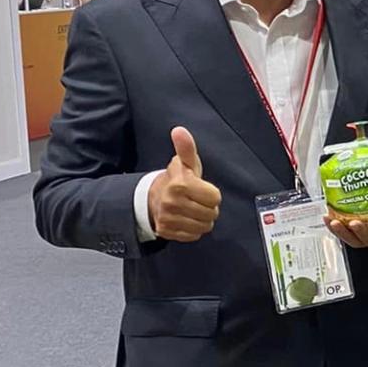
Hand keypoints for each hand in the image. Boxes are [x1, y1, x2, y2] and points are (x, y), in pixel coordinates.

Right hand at [150, 126, 221, 242]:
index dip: (211, 194)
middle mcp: (173, 203)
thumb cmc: (176, 180)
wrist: (151, 198)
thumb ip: (186, 148)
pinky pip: (194, 236)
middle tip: (197, 200)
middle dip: (208, 207)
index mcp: (181, 184)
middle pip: (212, 214)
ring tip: (192, 210)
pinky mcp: (167, 232)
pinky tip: (186, 219)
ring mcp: (169, 219)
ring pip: (205, 226)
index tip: (201, 190)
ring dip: (202, 220)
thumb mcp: (184, 163)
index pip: (215, 198)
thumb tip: (179, 131)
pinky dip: (193, 230)